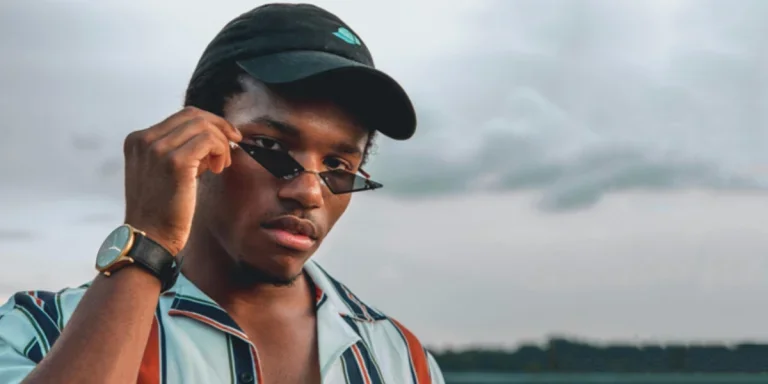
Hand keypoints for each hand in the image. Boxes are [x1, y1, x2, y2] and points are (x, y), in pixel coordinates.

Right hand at [122, 107, 241, 254]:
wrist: (149, 238)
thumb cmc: (161, 210)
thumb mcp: (163, 172)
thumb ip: (180, 152)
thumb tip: (211, 140)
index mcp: (138, 140)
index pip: (181, 117)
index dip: (209, 124)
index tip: (225, 138)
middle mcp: (144, 140)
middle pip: (193, 115)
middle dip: (219, 127)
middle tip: (234, 144)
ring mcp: (157, 149)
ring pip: (203, 126)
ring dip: (220, 142)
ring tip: (221, 165)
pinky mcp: (174, 162)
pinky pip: (208, 140)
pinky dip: (220, 150)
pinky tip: (218, 169)